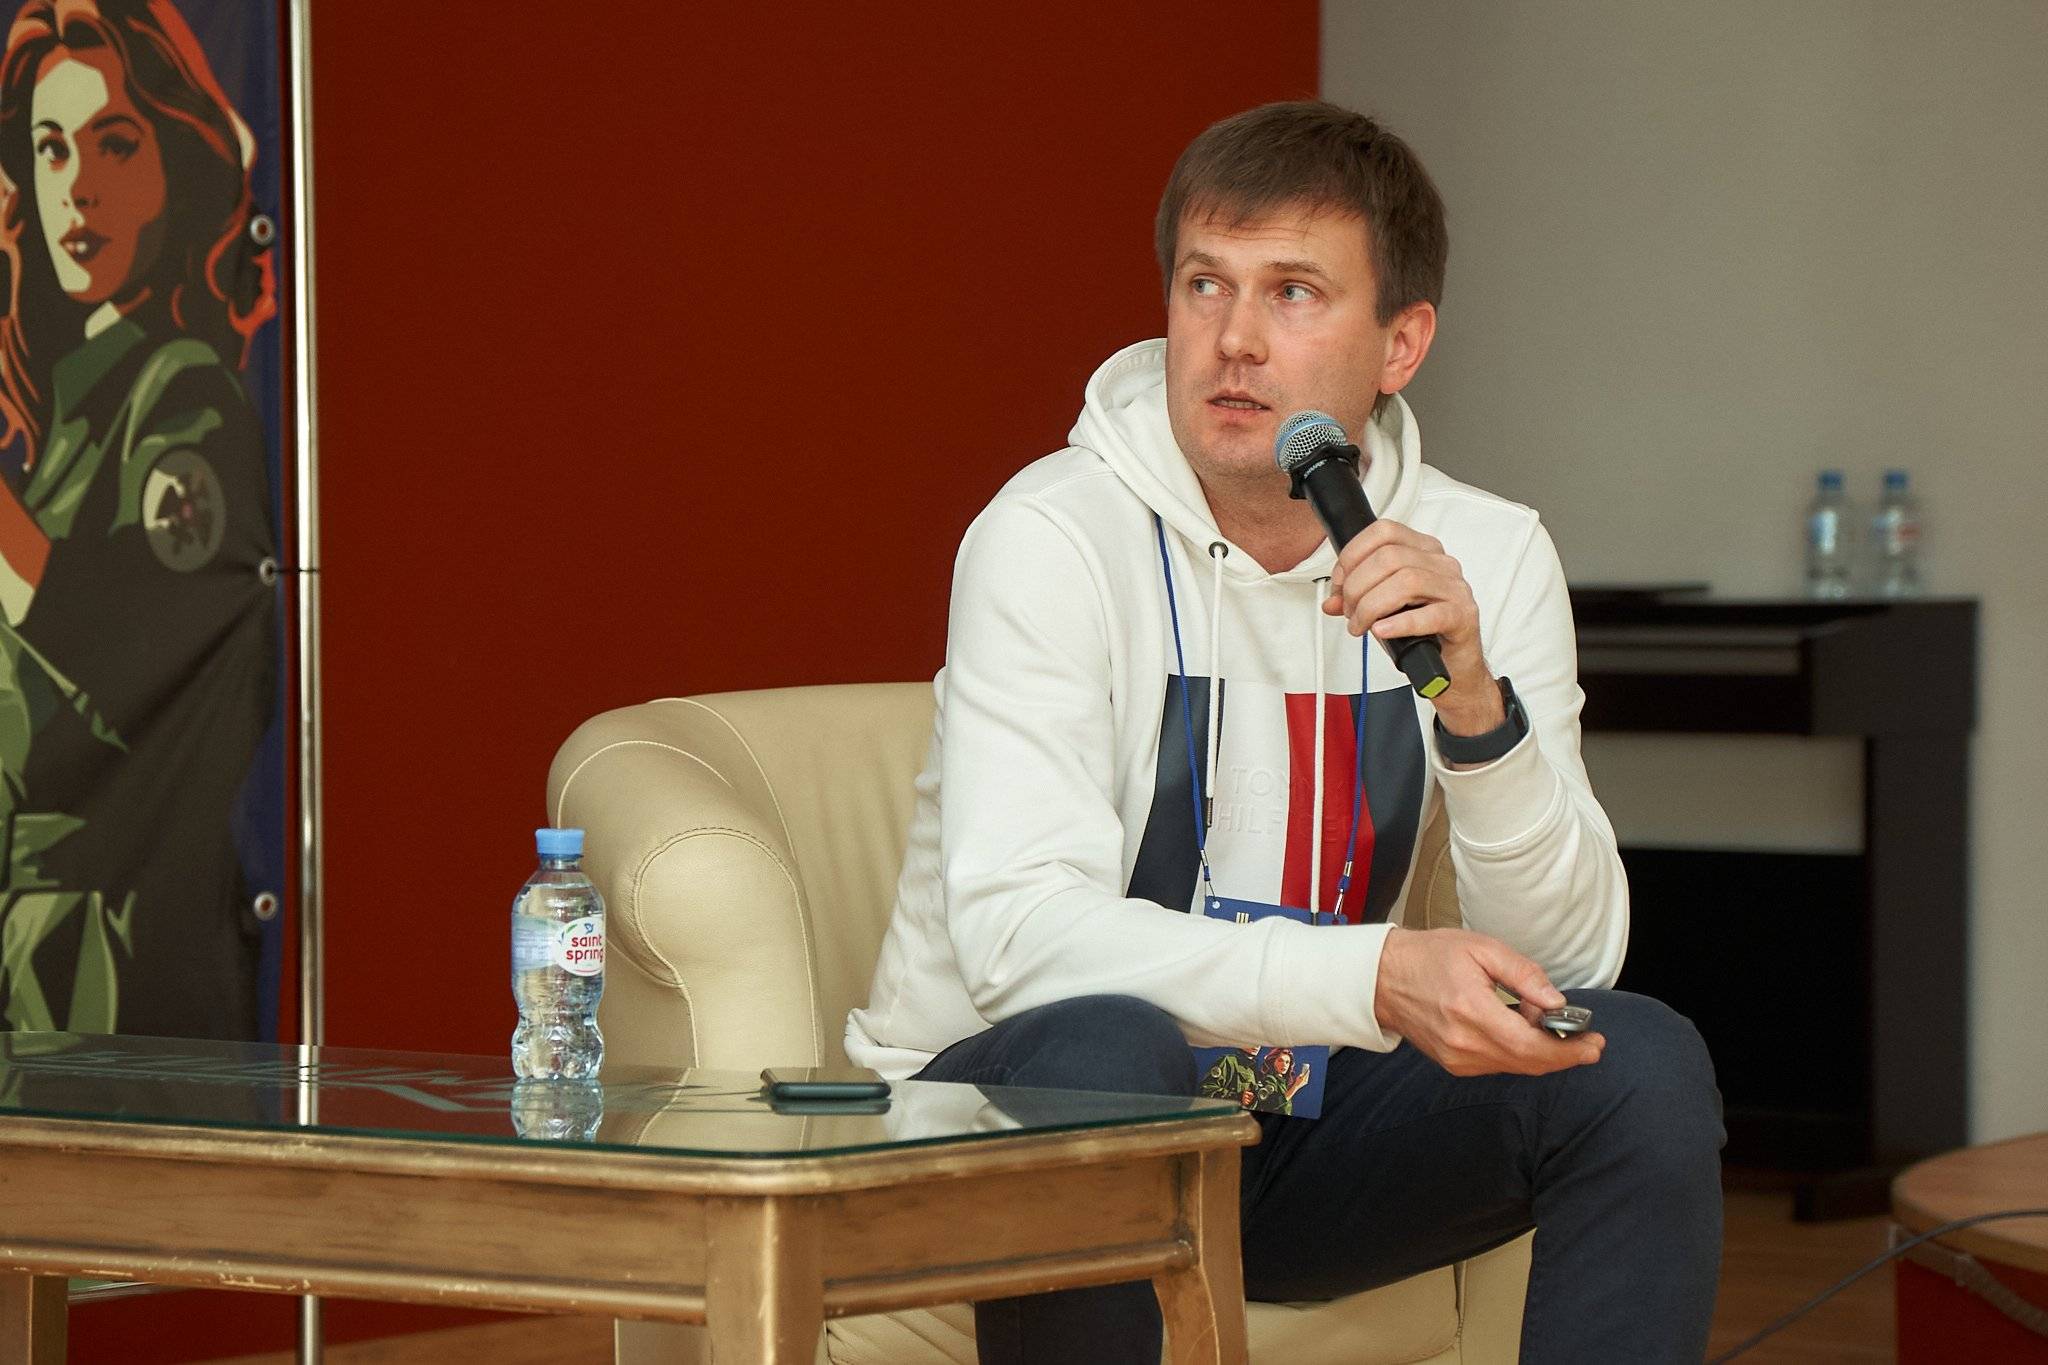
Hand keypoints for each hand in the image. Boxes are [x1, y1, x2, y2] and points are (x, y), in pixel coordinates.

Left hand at [1321, 520, 1501, 734]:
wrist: (1453, 661)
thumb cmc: (1423, 629)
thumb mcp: (1384, 608)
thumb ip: (1358, 599)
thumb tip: (1332, 602)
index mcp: (1423, 550)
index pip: (1384, 532)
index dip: (1353, 555)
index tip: (1341, 583)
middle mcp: (1441, 564)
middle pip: (1390, 558)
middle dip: (1358, 587)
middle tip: (1350, 612)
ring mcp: (1454, 589)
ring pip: (1407, 581)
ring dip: (1372, 606)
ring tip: (1361, 625)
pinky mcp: (1462, 616)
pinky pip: (1431, 615)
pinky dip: (1400, 623)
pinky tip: (1382, 630)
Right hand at [1373, 926, 1604, 1076]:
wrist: (1383, 978)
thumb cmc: (1430, 956)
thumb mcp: (1481, 949)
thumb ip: (1523, 974)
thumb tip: (1557, 1001)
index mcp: (1471, 1011)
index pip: (1530, 1046)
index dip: (1567, 1050)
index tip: (1594, 1045)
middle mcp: (1464, 1044)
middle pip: (1528, 1062)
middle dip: (1564, 1054)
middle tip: (1588, 1041)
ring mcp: (1457, 1059)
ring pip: (1516, 1066)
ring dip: (1539, 1051)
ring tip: (1541, 1021)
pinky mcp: (1454, 1065)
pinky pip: (1499, 1065)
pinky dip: (1518, 1052)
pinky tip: (1518, 1029)